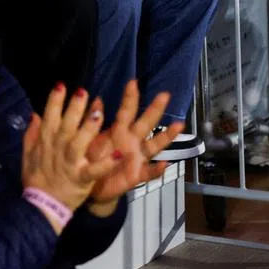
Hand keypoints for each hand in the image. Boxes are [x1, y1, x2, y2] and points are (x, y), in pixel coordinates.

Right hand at [21, 85, 120, 228]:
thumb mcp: (28, 155)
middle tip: (83, 91)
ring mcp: (70, 164)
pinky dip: (106, 164)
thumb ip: (32, 134)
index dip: (55, 101)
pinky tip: (118, 154)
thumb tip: (34, 114)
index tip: (61, 85)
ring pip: (79, 143)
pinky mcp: (81, 179)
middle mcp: (57, 150)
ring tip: (99, 112)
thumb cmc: (36, 178)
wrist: (42, 206)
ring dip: (88, 128)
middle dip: (74, 108)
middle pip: (66, 125)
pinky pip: (94, 170)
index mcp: (45, 142)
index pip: (49, 117)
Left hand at [88, 82, 183, 204]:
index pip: (126, 112)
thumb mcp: (90, 139)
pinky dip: (156, 170)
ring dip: (166, 136)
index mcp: (119, 131)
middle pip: (145, 123)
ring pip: (154, 145)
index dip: (129, 98)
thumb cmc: (93, 159)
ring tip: (179, 125)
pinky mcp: (136, 176)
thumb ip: (94, 121)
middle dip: (154, 109)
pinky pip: (149, 173)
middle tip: (165, 95)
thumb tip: (97, 99)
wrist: (93, 187)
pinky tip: (164, 164)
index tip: (133, 82)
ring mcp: (137, 158)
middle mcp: (132, 142)